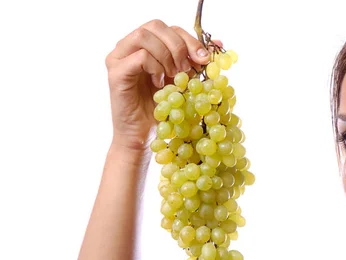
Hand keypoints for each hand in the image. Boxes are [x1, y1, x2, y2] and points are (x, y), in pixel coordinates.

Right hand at [105, 19, 212, 152]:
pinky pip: (140, 57)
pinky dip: (156, 68)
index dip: (189, 39)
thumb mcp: (185, 82)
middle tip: (187, 69)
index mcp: (147, 46)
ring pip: (145, 36)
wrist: (145, 137)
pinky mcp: (116, 72)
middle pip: (156, 25)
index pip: (169, 28)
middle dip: (178, 45)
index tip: (204, 59)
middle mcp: (129, 47)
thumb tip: (218, 42)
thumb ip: (196, 62)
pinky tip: (159, 85)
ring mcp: (119, 57)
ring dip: (166, 56)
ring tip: (173, 77)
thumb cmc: (163, 111)